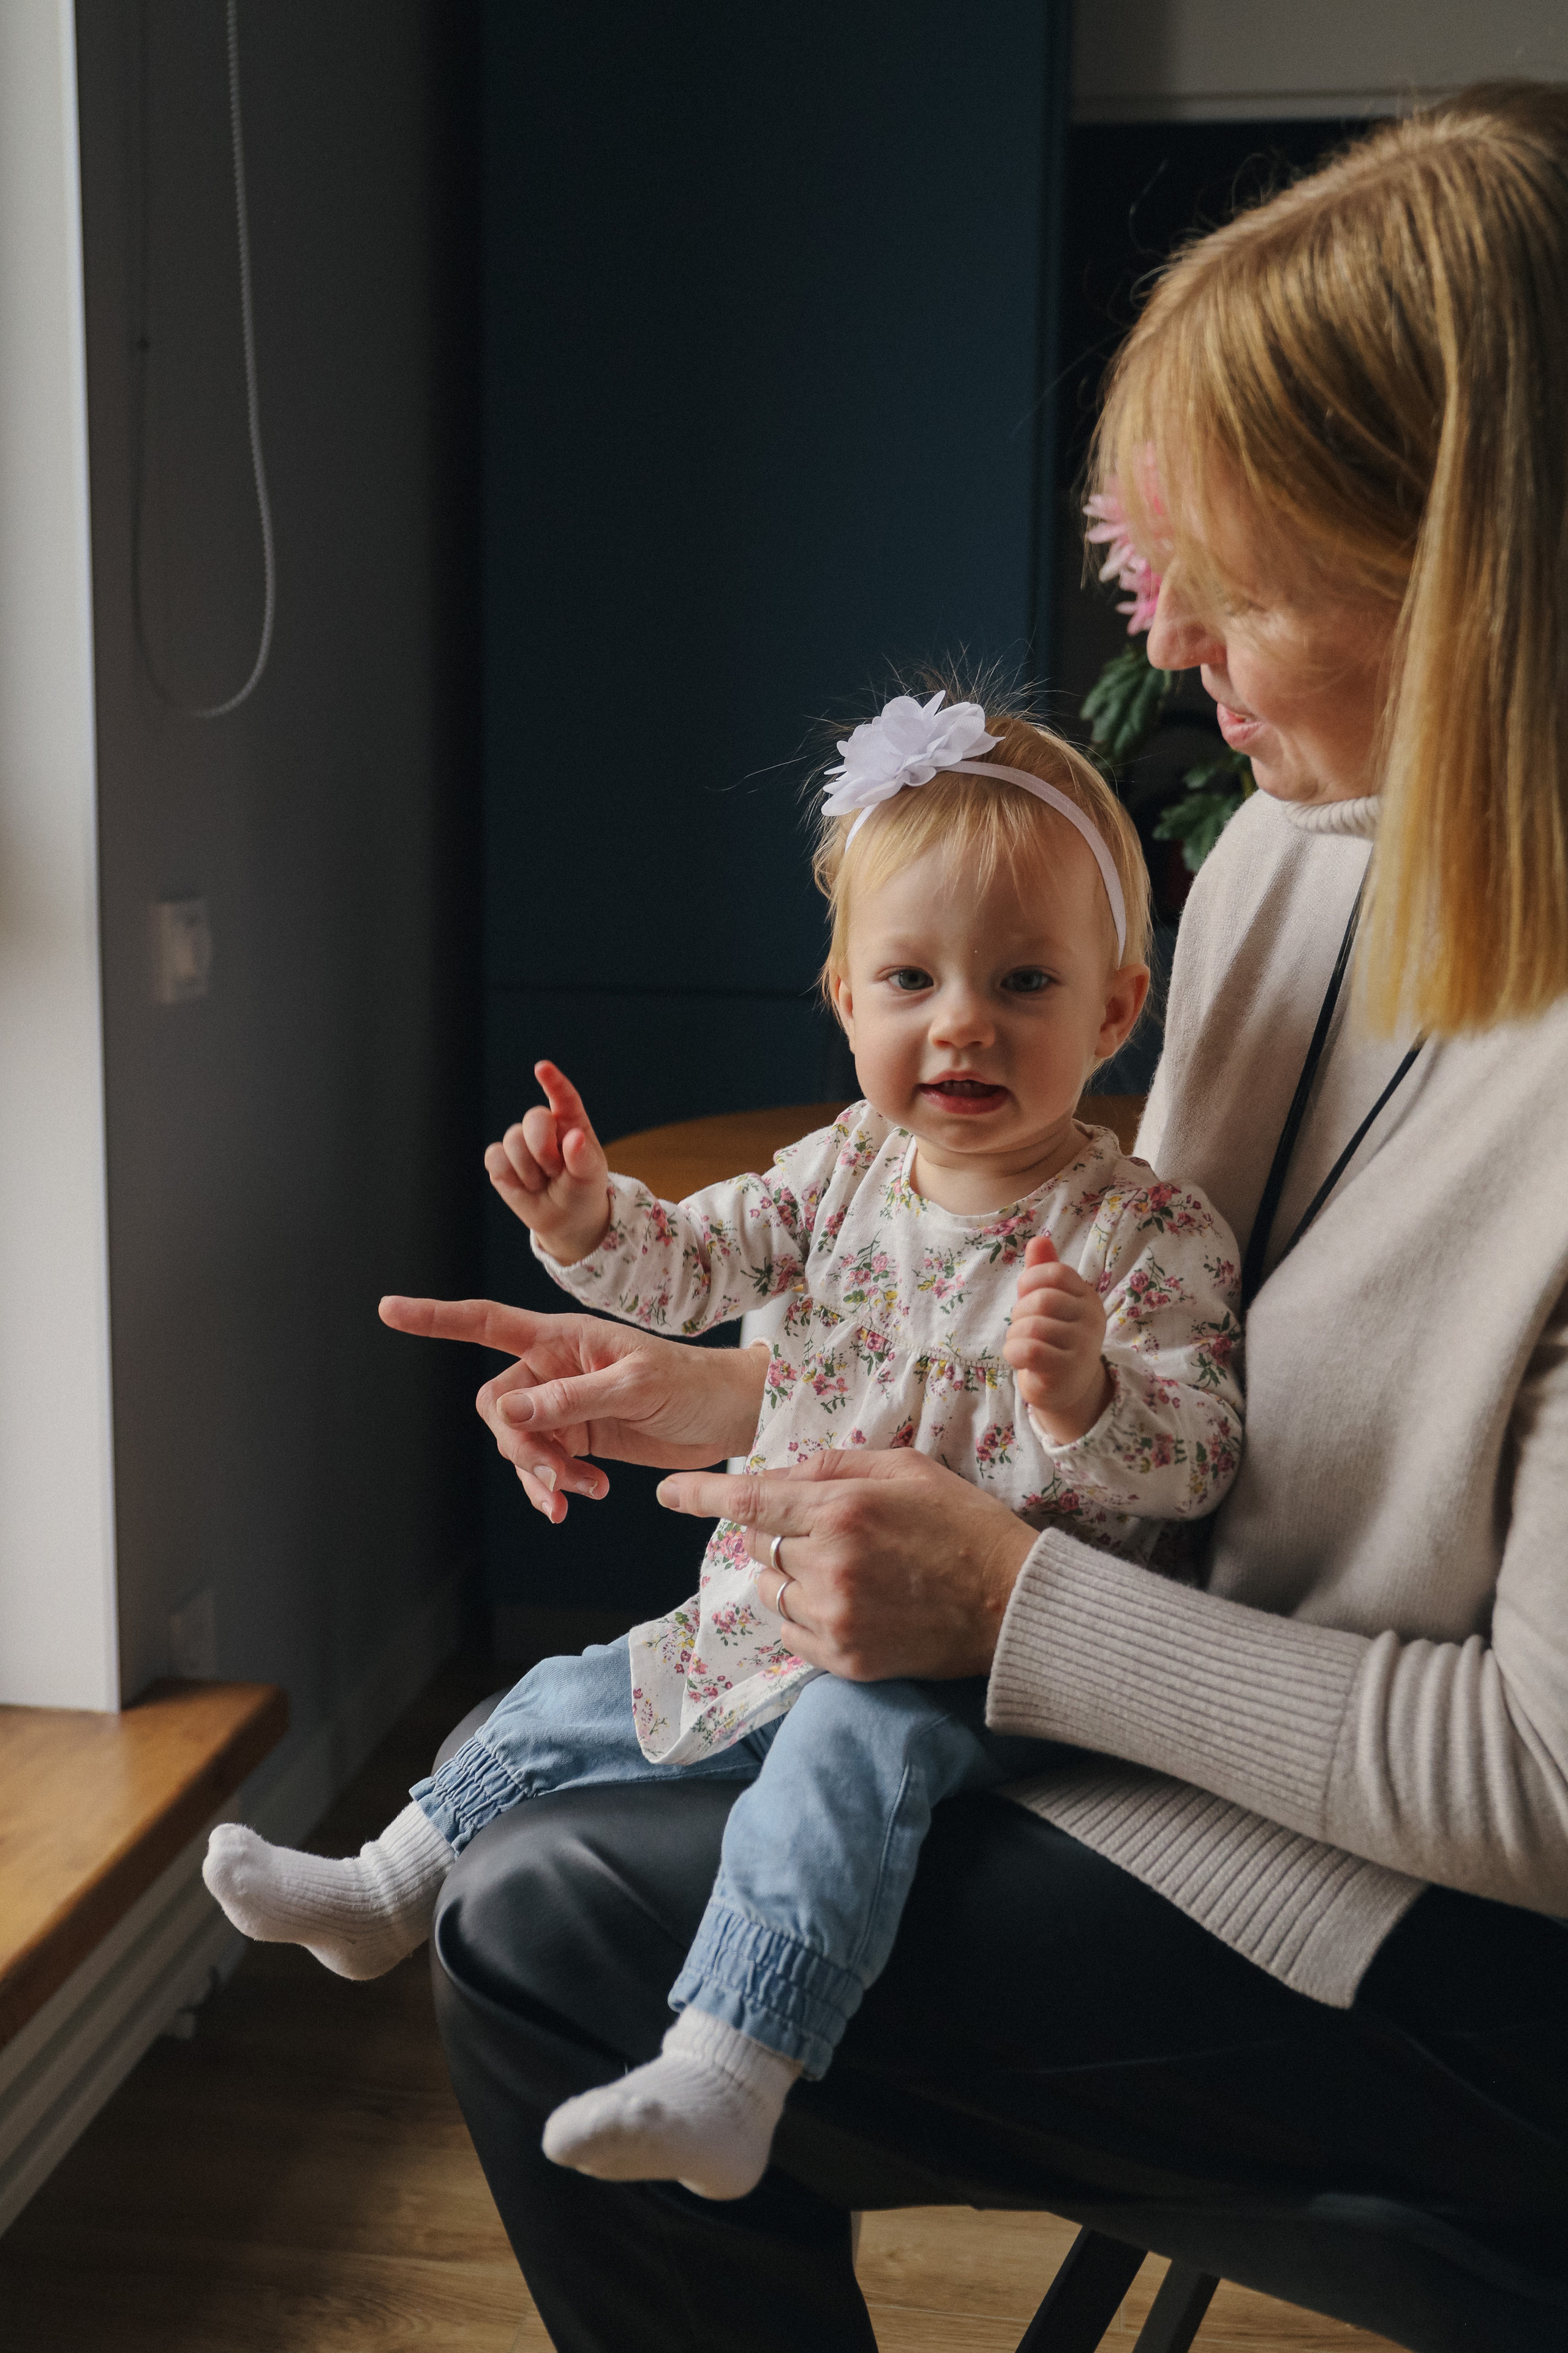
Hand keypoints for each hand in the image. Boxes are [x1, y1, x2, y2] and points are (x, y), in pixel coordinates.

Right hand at [379, 1294, 768, 1522]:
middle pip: (497, 1406)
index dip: (436, 1318)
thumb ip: (570, 1399)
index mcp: (561, 1336)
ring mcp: (564, 1406)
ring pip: (518, 1443)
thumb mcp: (634, 1386)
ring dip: (539, 1474)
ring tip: (578, 1494)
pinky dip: (553, 1487)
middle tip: (557, 1475)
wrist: (727, 1415)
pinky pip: (543, 1466)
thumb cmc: (689, 1382)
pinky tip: (578, 1501)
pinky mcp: (579, 1440)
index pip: (486, 1322)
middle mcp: (553, 1368)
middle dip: (518, 1445)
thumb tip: (507, 1413)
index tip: (389, 1309)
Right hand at [484, 1061, 611, 1264]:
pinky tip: (524, 1186)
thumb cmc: (582, 1190)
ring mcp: (519, 1141)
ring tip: (543, 1182)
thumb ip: (583, 1157)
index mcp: (571, 1121)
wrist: (565, 1218)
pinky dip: (511, 1176)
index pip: (563, 1096)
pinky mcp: (500, 1159)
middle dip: (543, 1148)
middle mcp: (544, 1125)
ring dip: (530, 1170)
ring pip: (513, 1140)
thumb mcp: (590, 1177)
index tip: (542, 1068)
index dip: (552, 1081)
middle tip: (555, 1171)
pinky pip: (495, 1158)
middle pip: (534, 1118)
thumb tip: (573, 1137)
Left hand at [655, 1450, 1036, 1680]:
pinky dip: (805, 1616)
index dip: (699, 1495)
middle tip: (828, 1532)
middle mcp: (830, 1565)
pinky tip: (852, 1603)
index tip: (668, 1493)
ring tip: (849, 1570)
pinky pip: (792, 1633)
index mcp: (843, 1511)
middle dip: (777, 1532)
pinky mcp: (846, 1659)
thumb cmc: (964, 1526)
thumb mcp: (908, 1470)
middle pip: (758, 1545)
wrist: (1013, 1604)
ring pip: (772, 1590)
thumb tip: (782, 1473)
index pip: (749, 1502)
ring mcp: (836, 1617)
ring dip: (791, 1575)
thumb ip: (837, 1467)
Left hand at [1003, 1235, 1111, 1443]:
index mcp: (1086, 1296)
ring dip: (1015, 1335)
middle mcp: (1090, 1320)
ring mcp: (1082, 1346)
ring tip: (1022, 1343)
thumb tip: (1039, 1239)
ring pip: (1032, 1327)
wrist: (1067, 1387)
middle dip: (1020, 1311)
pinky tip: (1019, 1357)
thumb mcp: (1050, 1301)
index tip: (1026, 1295)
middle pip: (1042, 1300)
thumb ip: (1043, 1271)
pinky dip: (1013, 1352)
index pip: (1057, 1273)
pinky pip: (1029, 1350)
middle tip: (1023, 1326)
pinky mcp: (1066, 1371)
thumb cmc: (1053, 1337)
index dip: (1031, 1280)